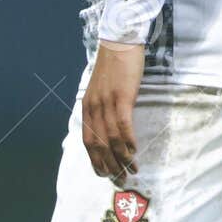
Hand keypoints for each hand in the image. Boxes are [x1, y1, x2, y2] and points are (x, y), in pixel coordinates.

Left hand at [82, 40, 143, 181]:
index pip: (88, 142)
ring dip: (122, 158)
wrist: (119, 41)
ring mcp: (107, 104)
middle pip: (99, 145)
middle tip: (119, 180)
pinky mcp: (121, 97)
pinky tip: (134, 152)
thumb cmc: (114, 66)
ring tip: (130, 171)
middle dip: (108, 165)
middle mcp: (94, 109)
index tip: (104, 174)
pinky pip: (123, 125)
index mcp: (87, 109)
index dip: (96, 160)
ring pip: (112, 139)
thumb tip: (109, 127)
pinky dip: (128, 141)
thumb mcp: (101, 90)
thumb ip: (102, 108)